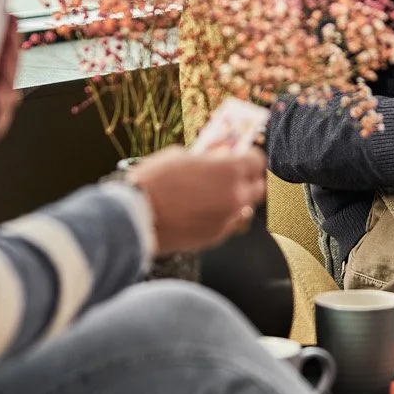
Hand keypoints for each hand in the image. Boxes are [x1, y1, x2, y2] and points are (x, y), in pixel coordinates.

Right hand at [129, 146, 268, 253]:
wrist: (135, 217)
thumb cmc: (154, 182)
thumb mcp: (180, 156)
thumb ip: (204, 159)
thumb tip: (212, 160)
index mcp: (229, 170)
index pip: (257, 161)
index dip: (248, 157)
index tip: (240, 155)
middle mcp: (235, 196)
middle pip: (258, 188)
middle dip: (248, 180)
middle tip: (233, 176)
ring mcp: (226, 220)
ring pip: (244, 209)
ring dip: (235, 200)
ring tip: (215, 195)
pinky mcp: (214, 238)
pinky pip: (228, 224)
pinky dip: (221, 217)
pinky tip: (203, 211)